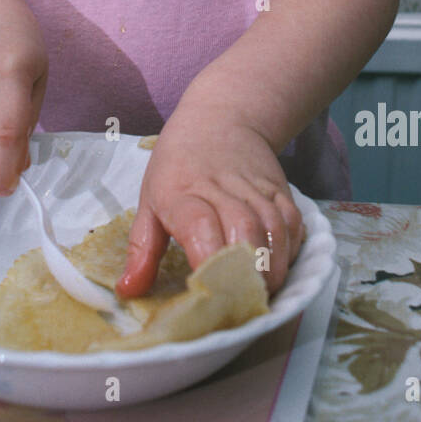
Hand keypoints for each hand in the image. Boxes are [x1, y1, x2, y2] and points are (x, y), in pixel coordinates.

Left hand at [116, 93, 304, 298]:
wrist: (220, 116)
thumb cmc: (178, 164)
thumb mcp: (149, 200)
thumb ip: (142, 249)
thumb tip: (128, 291)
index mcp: (181, 192)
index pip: (197, 224)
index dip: (207, 259)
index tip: (207, 292)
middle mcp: (220, 187)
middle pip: (243, 231)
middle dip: (246, 273)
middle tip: (241, 305)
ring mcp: (254, 186)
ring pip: (273, 228)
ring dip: (272, 266)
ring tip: (263, 293)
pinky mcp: (279, 187)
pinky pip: (292, 221)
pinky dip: (290, 248)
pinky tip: (280, 266)